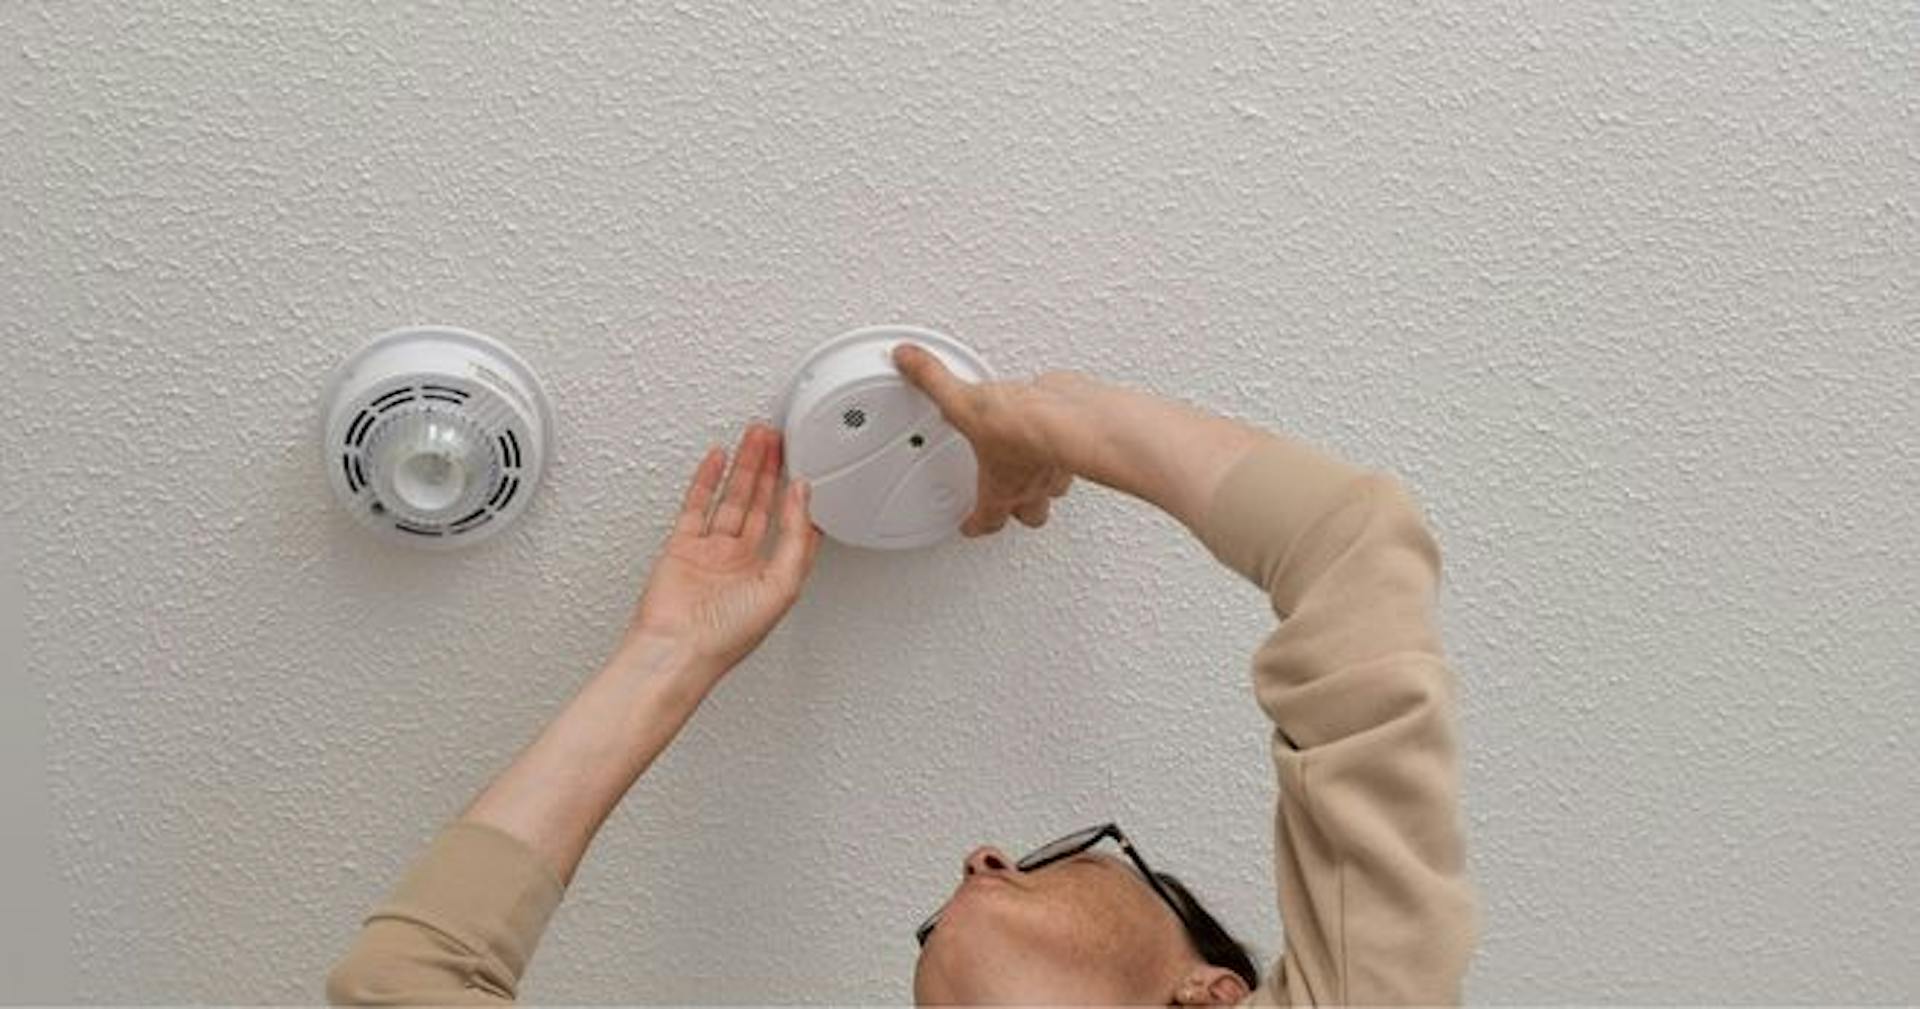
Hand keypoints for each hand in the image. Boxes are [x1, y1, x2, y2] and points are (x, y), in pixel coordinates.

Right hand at [625, 424, 822, 671]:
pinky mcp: (683, 546)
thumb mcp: (782, 586)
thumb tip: (803, 497)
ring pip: (732, 498)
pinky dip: (707, 480)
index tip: (807, 471)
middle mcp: (742, 562)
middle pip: (761, 504)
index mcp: (770, 575)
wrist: (677, 648)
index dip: (800, 499)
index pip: (791, 528)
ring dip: (745, 467)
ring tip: (756, 437)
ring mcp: (711, 552)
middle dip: (772, 471)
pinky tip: (719, 458)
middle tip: (779, 440)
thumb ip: (796, 538)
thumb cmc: (726, 635)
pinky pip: (697, 505)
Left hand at [892, 343, 1074, 536]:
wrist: (1069, 417)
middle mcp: (1032, 484)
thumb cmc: (1021, 429)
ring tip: (1035, 474)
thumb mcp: (964, 402)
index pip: (987, 519)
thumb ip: (934, 380)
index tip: (970, 526)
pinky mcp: (1075, 441)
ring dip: (1045, 486)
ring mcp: (1057, 467)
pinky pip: (1068, 454)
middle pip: (1031, 516)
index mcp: (1002, 488)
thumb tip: (908, 360)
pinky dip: (1061, 448)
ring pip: (1053, 490)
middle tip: (1009, 506)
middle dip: (1019, 514)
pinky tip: (1056, 434)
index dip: (976, 525)